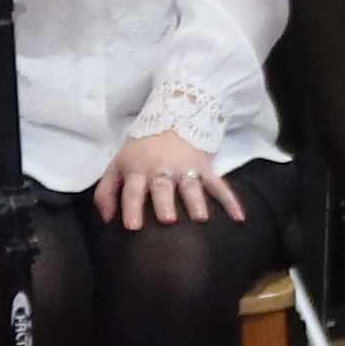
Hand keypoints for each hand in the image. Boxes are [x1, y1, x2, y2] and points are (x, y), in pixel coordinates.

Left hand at [93, 130, 243, 226]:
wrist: (172, 119)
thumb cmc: (140, 151)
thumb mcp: (117, 165)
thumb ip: (105, 193)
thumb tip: (106, 221)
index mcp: (137, 170)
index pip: (133, 190)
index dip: (132, 207)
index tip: (133, 226)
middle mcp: (161, 170)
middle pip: (163, 188)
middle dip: (165, 202)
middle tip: (168, 219)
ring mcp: (185, 168)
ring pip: (191, 187)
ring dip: (196, 201)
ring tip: (201, 218)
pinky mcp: (204, 168)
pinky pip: (219, 184)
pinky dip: (230, 200)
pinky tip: (239, 217)